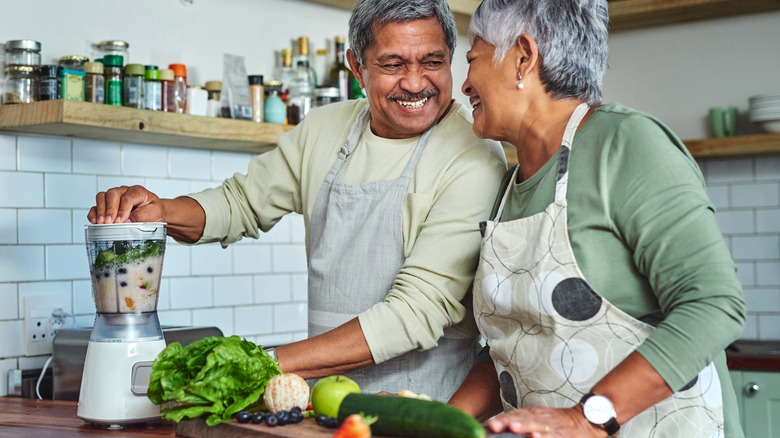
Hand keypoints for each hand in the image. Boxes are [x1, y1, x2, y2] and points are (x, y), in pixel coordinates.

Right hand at [88, 185, 163, 223]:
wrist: (154, 213)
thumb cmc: (154, 212)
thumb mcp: (154, 213)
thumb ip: (141, 216)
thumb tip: (125, 221)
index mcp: (138, 191)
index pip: (127, 198)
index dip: (122, 210)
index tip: (120, 221)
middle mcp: (125, 191)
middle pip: (112, 194)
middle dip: (110, 209)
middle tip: (109, 222)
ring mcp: (115, 196)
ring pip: (102, 196)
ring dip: (100, 210)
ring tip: (102, 223)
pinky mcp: (108, 204)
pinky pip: (96, 205)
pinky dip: (94, 213)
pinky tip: (94, 221)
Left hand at [487, 406, 604, 437]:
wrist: (584, 420)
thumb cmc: (556, 422)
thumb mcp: (536, 418)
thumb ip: (517, 421)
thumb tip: (493, 428)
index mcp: (531, 414)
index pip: (513, 415)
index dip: (501, 419)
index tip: (489, 425)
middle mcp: (539, 419)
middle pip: (521, 418)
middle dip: (507, 422)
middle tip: (495, 425)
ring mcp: (550, 427)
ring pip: (535, 426)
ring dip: (524, 427)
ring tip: (514, 428)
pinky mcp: (560, 435)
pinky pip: (551, 436)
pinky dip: (544, 436)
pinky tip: (536, 436)